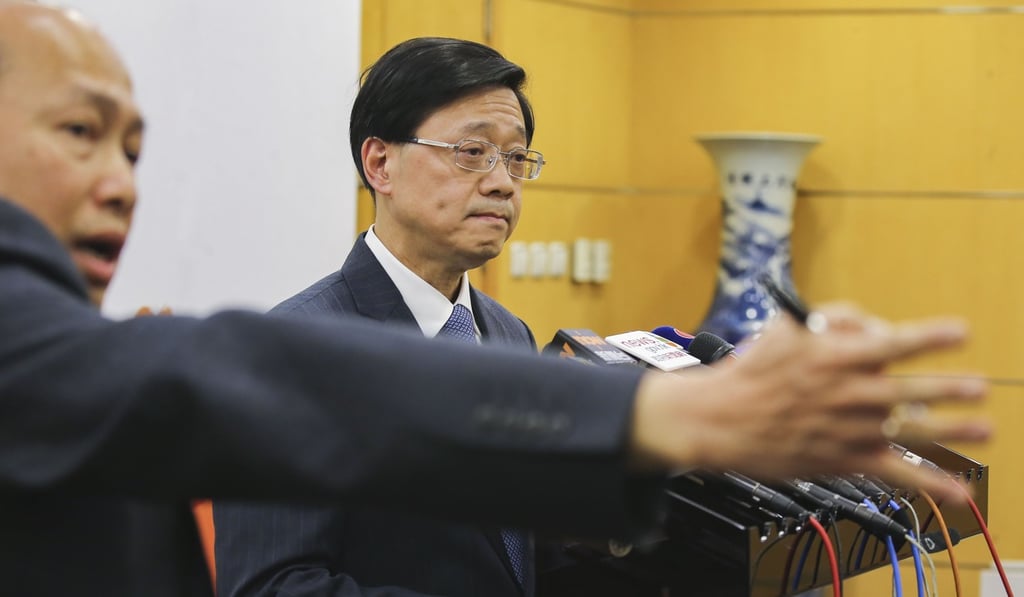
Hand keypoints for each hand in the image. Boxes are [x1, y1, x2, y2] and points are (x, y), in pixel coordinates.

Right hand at [630, 304, 989, 500]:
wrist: (718, 419)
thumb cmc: (750, 372)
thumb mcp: (786, 326)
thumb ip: (834, 317)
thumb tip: (874, 326)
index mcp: (833, 356)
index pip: (892, 342)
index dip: (929, 337)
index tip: (960, 332)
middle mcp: (847, 393)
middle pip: (909, 390)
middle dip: (948, 388)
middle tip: (978, 386)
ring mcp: (848, 429)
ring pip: (910, 430)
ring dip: (952, 430)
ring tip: (983, 428)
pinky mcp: (844, 459)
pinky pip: (894, 473)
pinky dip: (930, 484)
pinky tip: (958, 492)